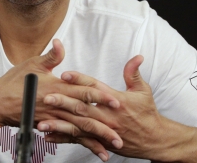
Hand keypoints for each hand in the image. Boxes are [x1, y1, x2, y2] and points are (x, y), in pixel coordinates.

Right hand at [0, 39, 122, 157]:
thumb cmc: (14, 81)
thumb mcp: (33, 64)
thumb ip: (51, 56)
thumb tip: (60, 43)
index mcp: (57, 88)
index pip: (83, 91)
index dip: (100, 96)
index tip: (116, 101)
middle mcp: (57, 105)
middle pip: (85, 115)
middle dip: (104, 124)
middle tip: (121, 131)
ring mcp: (54, 118)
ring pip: (79, 129)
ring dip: (96, 138)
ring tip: (112, 146)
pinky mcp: (50, 126)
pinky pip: (69, 137)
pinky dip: (82, 144)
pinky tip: (94, 150)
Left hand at [37, 55, 172, 160]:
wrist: (154, 140)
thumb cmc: (147, 114)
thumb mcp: (143, 91)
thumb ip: (134, 73)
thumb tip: (137, 57)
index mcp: (116, 100)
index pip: (94, 88)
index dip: (79, 80)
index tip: (64, 74)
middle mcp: (107, 116)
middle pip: (81, 107)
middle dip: (63, 102)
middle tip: (46, 97)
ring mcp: (103, 130)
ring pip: (77, 126)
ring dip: (59, 124)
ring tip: (42, 122)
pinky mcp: (100, 141)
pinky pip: (79, 140)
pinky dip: (63, 138)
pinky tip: (49, 136)